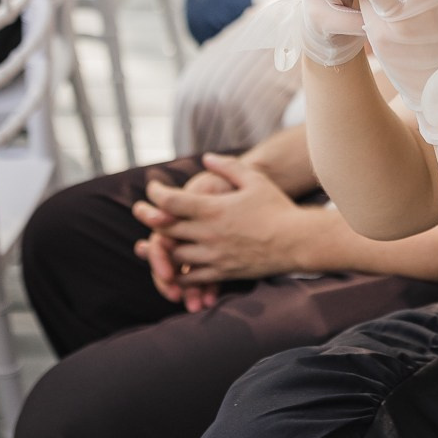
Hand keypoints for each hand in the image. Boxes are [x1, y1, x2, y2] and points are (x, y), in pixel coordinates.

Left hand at [134, 154, 316, 290]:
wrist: (297, 241)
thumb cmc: (277, 207)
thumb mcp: (254, 179)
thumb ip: (228, 167)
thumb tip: (206, 159)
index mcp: (213, 209)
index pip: (171, 202)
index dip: (156, 194)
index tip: (152, 189)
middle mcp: (209, 234)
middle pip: (167, 229)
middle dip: (150, 219)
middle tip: (140, 211)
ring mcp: (214, 255)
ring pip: (175, 255)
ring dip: (161, 249)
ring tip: (149, 244)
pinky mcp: (223, 272)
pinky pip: (192, 278)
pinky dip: (179, 275)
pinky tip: (173, 271)